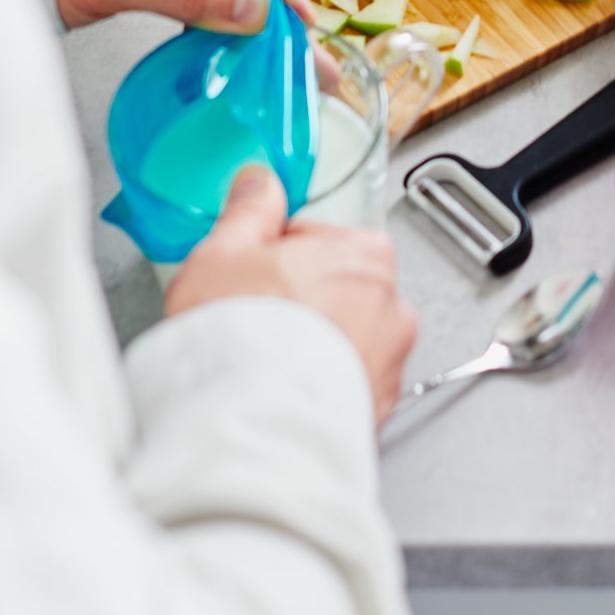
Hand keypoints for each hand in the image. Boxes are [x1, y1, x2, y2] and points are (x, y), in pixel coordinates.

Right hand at [166, 167, 418, 423]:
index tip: (255, 277)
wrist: (252, 430)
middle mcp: (390, 305)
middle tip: (256, 323)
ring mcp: (390, 363)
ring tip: (268, 367)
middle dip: (302, 303)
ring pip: (348, 341)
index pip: (320, 238)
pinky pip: (349, 387)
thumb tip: (259, 184)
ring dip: (318, 349)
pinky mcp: (380, 411)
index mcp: (364, 252)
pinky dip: (323, 390)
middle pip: (339, 289)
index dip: (277, 257)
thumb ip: (249, 211)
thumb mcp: (224, 253)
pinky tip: (285, 397)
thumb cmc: (240, 339)